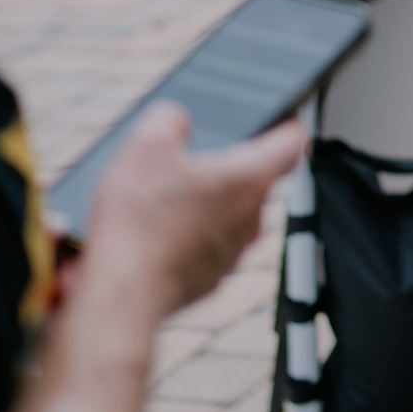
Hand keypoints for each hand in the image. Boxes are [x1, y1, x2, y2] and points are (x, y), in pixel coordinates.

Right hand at [79, 103, 306, 319]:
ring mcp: (233, 253)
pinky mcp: (210, 279)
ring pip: (233, 216)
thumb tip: (175, 119)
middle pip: (257, 180)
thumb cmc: (138, 224)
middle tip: (194, 158)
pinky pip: (210, 247)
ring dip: (209, 204)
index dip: (286, 123)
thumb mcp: (146, 147)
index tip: (279, 117)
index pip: (292, 142)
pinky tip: (156, 232)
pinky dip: (191, 237)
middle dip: (230, 167)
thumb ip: (170, 120)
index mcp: (250, 179)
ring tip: (166, 198)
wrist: (120, 294)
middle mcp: (252, 218)